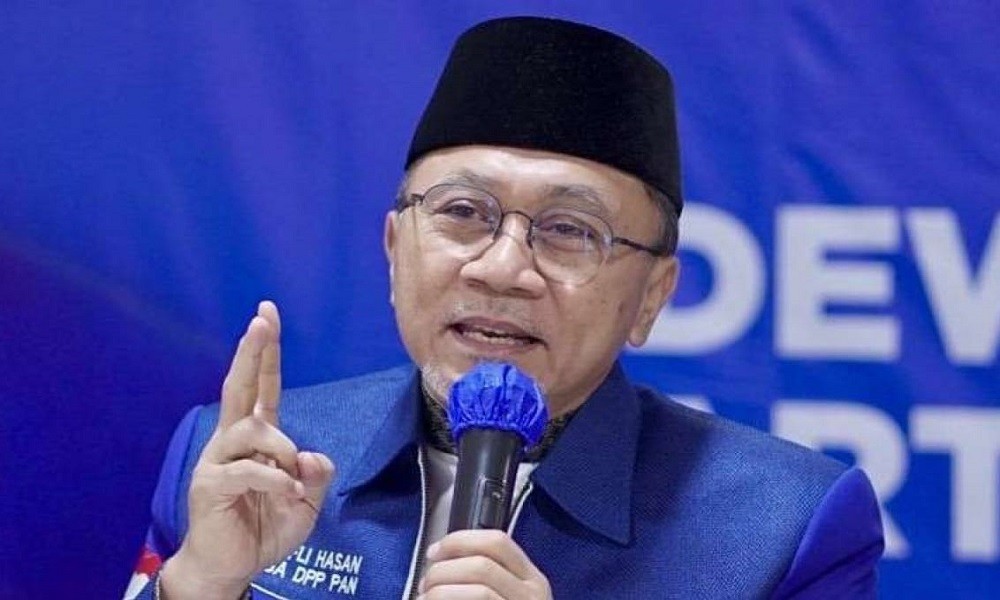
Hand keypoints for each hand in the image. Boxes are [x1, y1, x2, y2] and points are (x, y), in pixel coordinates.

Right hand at [160, 301, 335, 599]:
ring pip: (251, 429)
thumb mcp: (304, 503)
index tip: (266, 315)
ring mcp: (218, 460)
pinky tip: (288, 494)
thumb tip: (314, 456)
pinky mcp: (210, 484)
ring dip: (281, 450)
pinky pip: (248, 470)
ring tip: (293, 481)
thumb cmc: (263, 528)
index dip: (265, 353)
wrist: (229, 567)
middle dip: (252, 352)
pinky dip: (275, 480)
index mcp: (255, 438)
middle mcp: (232, 441)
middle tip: (261, 320)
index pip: (262, 387)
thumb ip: (315, 476)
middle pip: (240, 386)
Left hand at [417, 530, 551, 599]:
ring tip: (426, 599)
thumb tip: (443, 561)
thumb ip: (490, 577)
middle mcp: (532, 595)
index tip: (434, 551)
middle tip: (425, 584)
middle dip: (444, 570)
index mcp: (533, 580)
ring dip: (441, 592)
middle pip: (483, 564)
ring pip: (479, 589)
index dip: (460, 540)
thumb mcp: (509, 595)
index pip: (498, 542)